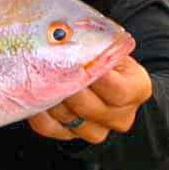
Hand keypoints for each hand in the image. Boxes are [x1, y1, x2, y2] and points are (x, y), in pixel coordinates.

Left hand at [28, 55, 152, 143]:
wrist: (106, 82)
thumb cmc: (105, 59)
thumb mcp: (110, 47)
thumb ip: (98, 44)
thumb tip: (68, 33)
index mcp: (136, 90)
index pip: (117, 90)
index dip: (96, 78)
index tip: (78, 63)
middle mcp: (121, 116)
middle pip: (89, 107)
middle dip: (67, 87)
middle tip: (50, 69)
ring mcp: (97, 130)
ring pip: (69, 119)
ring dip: (51, 99)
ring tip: (39, 80)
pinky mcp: (72, 136)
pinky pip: (50, 128)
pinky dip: (38, 114)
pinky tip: (32, 97)